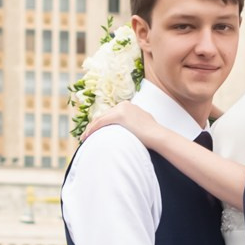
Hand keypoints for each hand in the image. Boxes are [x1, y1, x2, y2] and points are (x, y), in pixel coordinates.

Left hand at [88, 99, 244, 207]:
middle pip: (105, 115)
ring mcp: (122, 109)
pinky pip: (101, 122)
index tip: (97, 133)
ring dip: (91, 129)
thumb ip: (140, 130)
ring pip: (101, 118)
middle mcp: (126, 105)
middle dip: (95, 126)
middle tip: (87, 135)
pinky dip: (92, 130)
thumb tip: (140, 139)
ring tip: (85, 138)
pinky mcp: (119, 115)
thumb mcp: (146, 130)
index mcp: (132, 108)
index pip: (113, 115)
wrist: (159, 138)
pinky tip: (87, 138)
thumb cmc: (156, 139)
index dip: (103, 124)